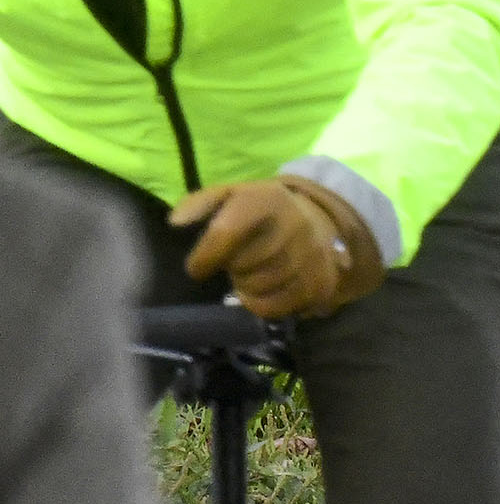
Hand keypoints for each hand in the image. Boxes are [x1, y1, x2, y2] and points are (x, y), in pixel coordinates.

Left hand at [169, 178, 386, 321]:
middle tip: (239, 259)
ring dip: (247, 285)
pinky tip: (264, 288)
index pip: (225, 232)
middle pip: (241, 265)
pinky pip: (274, 307)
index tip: (198, 265)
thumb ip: (200, 204)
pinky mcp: (317, 282)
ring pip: (257, 287)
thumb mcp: (232, 196)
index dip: (204, 256)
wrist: (319, 221)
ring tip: (254, 270)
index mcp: (267, 199)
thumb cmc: (262, 212)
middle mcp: (294, 225)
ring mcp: (310, 255)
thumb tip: (176, 222)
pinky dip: (260, 303)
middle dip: (232, 267)